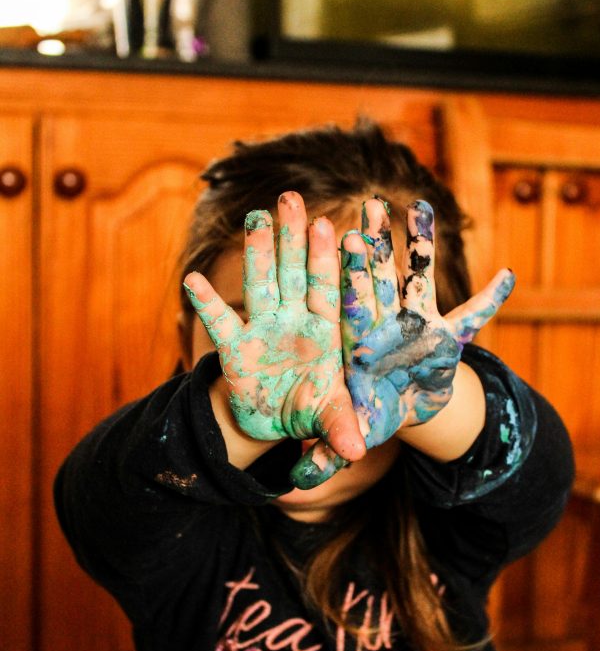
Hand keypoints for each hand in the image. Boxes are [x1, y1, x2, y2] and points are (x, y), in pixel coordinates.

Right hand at [184, 192, 364, 487]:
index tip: (340, 229)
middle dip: (293, 237)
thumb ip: (341, 427)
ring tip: (256, 216)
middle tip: (292, 198)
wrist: (280, 422)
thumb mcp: (330, 418)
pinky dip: (208, 304)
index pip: (330, 290)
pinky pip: (220, 323)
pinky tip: (193, 280)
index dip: (333, 262)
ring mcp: (264, 330)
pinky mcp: (236, 348)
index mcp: (325, 331)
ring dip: (257, 252)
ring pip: (261, 284)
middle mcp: (295, 321)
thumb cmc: (314, 408)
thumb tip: (356, 452)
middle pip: (294, 272)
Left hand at [300, 198, 514, 474]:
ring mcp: (419, 324)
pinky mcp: (449, 333)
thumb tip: (295, 482)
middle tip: (371, 205)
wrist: (405, 406)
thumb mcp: (351, 429)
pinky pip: (475, 316)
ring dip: (422, 245)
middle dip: (378, 244)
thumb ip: (326, 447)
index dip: (348, 274)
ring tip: (422, 207)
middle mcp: (388, 324)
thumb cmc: (372, 411)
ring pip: (419, 278)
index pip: (350, 304)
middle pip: (380, 279)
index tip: (340, 239)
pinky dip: (493, 300)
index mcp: (361, 342)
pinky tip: (509, 277)